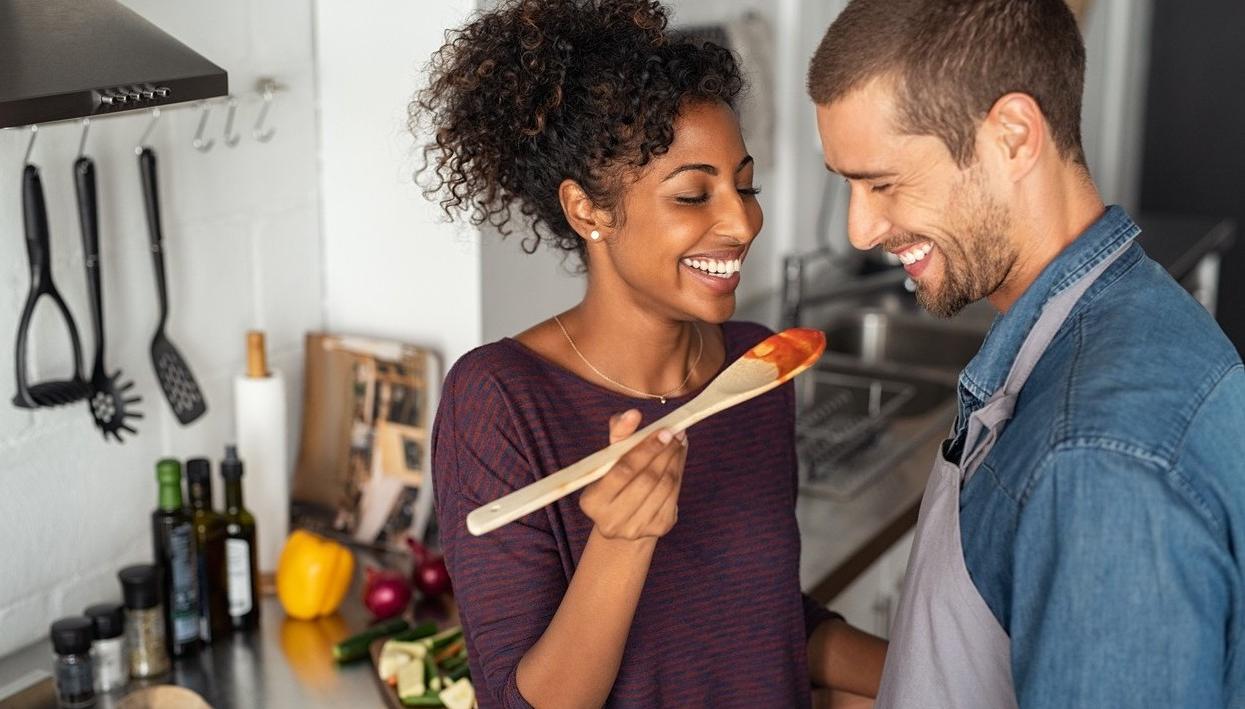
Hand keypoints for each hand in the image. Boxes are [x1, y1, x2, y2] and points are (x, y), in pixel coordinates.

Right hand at [578, 409, 686, 540]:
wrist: (625, 516)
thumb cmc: (615, 479)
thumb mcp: (610, 457)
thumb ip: (619, 433)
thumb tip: (633, 414)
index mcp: (592, 501)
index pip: (623, 470)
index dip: (646, 449)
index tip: (664, 430)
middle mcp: (611, 521)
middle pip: (647, 479)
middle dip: (665, 452)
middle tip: (677, 431)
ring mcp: (636, 529)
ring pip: (664, 486)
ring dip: (675, 460)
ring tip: (679, 441)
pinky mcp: (658, 529)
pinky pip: (674, 495)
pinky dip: (678, 473)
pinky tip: (677, 459)